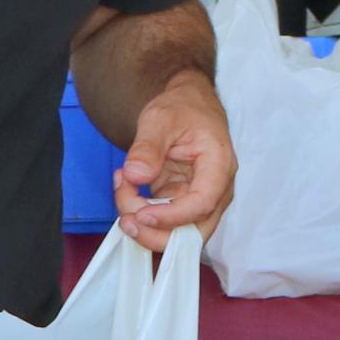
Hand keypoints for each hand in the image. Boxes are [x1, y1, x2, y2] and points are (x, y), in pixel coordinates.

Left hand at [115, 70, 234, 246]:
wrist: (189, 105)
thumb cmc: (183, 109)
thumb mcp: (160, 118)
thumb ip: (147, 147)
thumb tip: (135, 175)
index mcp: (218, 166)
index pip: (202, 204)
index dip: (172, 217)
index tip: (141, 214)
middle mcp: (215, 190)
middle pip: (193, 232)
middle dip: (156, 234)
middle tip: (124, 220)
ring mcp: (198, 199)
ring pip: (174, 231)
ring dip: (142, 222)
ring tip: (120, 185)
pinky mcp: (180, 201)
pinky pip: (161, 219)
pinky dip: (138, 210)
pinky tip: (124, 185)